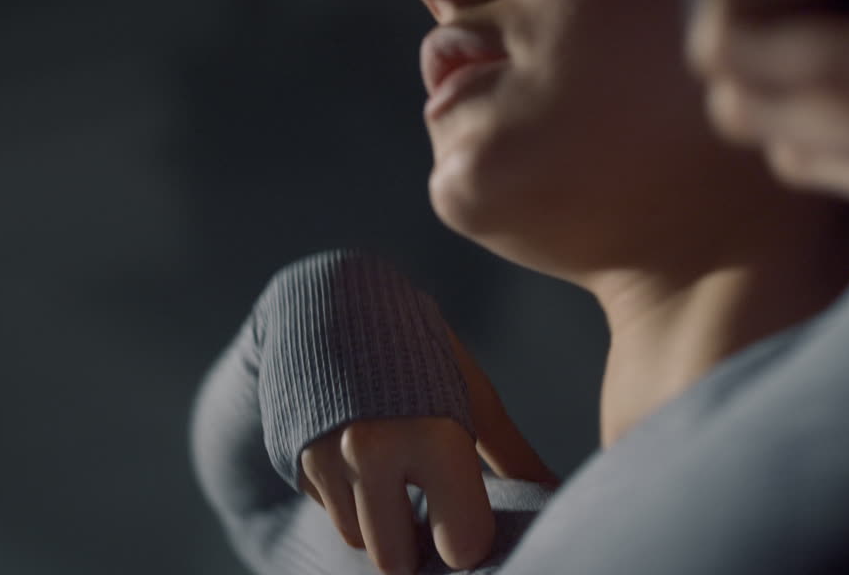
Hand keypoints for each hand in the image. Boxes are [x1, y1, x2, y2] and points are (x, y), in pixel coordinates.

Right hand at [298, 330, 555, 574]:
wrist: (326, 299)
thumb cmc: (415, 346)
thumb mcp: (467, 392)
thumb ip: (510, 455)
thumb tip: (557, 497)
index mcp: (432, 435)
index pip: (460, 544)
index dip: (467, 537)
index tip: (469, 519)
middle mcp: (372, 451)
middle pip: (396, 562)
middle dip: (414, 545)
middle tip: (427, 510)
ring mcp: (324, 456)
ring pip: (356, 537)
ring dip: (376, 518)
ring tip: (392, 471)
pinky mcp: (291, 457)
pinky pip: (326, 507)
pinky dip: (345, 494)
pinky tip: (357, 454)